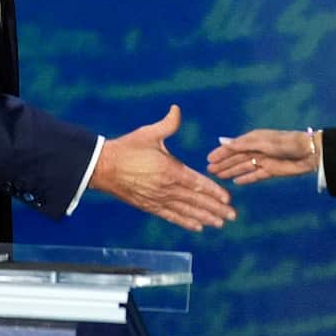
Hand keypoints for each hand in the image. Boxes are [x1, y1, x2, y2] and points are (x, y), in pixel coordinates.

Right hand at [89, 105, 235, 230]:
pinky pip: (171, 216)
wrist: (103, 167)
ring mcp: (158, 199)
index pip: (198, 183)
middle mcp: (167, 188)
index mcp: (170, 170)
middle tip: (232, 216)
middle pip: (196, 201)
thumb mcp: (149, 133)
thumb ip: (167, 124)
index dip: (214, 191)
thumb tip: (177, 109)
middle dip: (216, 209)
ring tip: (219, 224)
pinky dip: (185, 222)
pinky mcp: (149, 206)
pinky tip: (196, 227)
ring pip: (186, 211)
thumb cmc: (127, 148)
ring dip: (204, 218)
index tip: (228, 199)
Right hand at [206, 128, 318, 184]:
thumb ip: (242, 144)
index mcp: (254, 139)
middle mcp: (257, 149)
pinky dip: (246, 178)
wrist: (309, 153)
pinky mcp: (271, 170)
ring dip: (231, 171)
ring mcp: (263, 160)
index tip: (208, 159)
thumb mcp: (263, 142)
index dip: (221, 153)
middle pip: (236, 158)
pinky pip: (255, 175)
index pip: (233, 147)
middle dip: (223, 164)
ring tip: (219, 177)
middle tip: (209, 171)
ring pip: (243, 167)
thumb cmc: (287, 143)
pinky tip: (237, 182)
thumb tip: (222, 141)